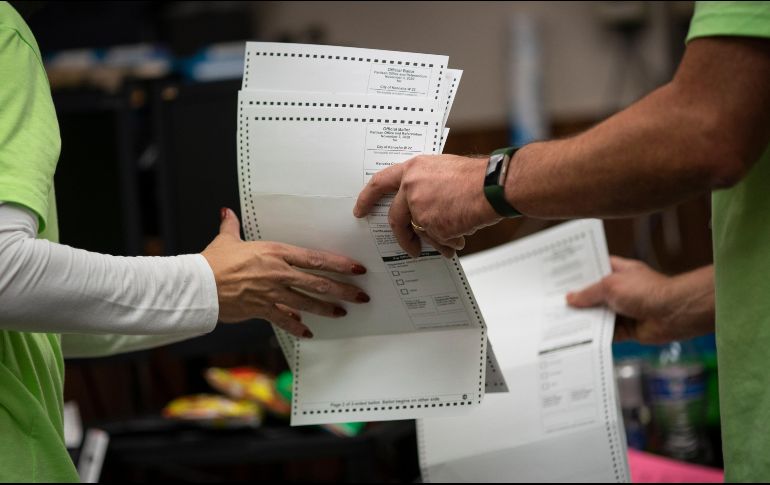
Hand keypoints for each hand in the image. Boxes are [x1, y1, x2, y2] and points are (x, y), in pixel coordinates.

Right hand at [202, 208, 369, 337]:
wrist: (198, 285)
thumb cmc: (212, 263)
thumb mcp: (226, 240)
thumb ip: (231, 226)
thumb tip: (228, 212)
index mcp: (275, 253)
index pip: (315, 258)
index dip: (339, 264)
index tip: (356, 268)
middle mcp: (279, 273)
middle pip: (319, 282)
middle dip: (343, 289)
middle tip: (360, 295)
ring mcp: (272, 293)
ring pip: (308, 302)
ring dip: (327, 308)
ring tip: (342, 312)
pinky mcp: (262, 310)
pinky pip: (285, 320)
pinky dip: (297, 326)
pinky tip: (308, 332)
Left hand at [353, 154, 501, 257]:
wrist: (493, 186)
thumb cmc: (476, 177)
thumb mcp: (443, 169)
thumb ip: (425, 183)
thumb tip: (420, 202)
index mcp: (413, 170)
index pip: (380, 183)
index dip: (367, 198)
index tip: (360, 209)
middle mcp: (412, 189)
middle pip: (396, 219)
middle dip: (404, 237)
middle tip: (409, 247)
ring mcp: (421, 208)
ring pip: (421, 232)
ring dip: (435, 241)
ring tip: (449, 243)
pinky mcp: (433, 225)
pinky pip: (437, 240)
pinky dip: (449, 242)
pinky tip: (460, 237)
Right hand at [566, 257, 714, 343]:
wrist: (673, 314)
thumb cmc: (647, 291)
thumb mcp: (611, 285)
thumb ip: (589, 293)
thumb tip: (571, 298)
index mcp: (619, 271)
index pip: (595, 269)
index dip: (578, 273)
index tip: (559, 277)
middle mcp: (620, 289)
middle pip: (593, 294)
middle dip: (577, 299)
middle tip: (554, 301)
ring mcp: (623, 309)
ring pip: (597, 314)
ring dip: (584, 319)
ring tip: (559, 320)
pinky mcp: (626, 328)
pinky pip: (606, 332)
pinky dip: (594, 335)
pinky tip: (577, 336)